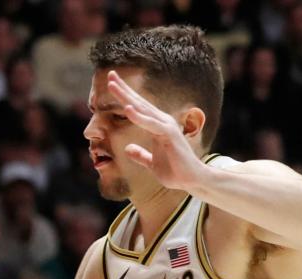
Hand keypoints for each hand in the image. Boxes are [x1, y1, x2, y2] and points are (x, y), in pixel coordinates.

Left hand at [106, 70, 206, 190]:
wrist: (191, 181)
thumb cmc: (174, 171)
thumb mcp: (151, 163)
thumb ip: (141, 155)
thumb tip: (128, 149)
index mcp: (156, 126)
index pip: (137, 108)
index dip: (124, 96)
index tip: (111, 83)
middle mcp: (161, 122)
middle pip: (138, 102)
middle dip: (123, 89)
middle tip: (110, 74)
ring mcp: (166, 127)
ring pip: (142, 109)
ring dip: (127, 97)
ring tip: (112, 85)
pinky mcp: (169, 135)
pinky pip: (151, 124)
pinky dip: (139, 116)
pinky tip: (128, 108)